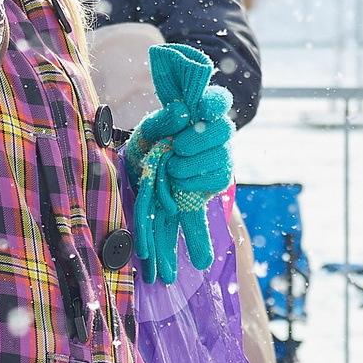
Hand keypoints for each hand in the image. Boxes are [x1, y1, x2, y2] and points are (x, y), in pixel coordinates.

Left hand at [123, 44, 232, 279]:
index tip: (203, 109)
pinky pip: (201, 211)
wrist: (140, 165)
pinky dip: (199, 239)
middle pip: (222, 137)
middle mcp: (214, 142)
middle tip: (178, 150)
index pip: (217, 101)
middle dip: (199, 147)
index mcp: (201, 118)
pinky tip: (201, 261)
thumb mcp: (149, 127)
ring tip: (173, 175)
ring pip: (218, 172)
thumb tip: (182, 113)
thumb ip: (164, 120)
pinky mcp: (201, 195)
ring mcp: (213, 169)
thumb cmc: (150, 139)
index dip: (213, 102)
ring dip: (192, 175)